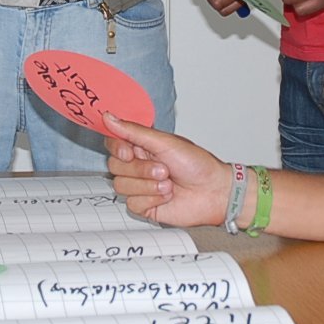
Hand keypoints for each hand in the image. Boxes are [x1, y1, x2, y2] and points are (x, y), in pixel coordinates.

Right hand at [103, 113, 230, 227]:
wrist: (214, 192)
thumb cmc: (197, 165)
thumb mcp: (165, 142)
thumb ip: (134, 131)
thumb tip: (109, 117)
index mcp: (142, 147)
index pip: (113, 144)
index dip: (117, 149)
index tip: (129, 152)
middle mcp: (139, 166)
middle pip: (115, 167)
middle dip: (141, 170)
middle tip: (163, 169)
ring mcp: (141, 186)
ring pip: (121, 186)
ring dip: (148, 185)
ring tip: (168, 183)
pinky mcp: (145, 205)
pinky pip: (132, 203)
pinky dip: (152, 199)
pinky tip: (167, 195)